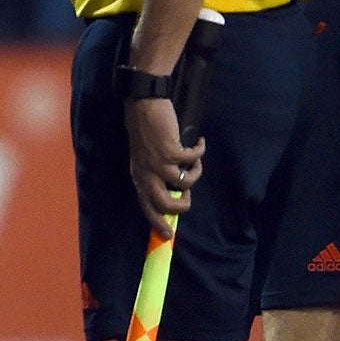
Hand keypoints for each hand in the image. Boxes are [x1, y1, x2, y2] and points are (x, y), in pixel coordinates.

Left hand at [125, 96, 205, 236]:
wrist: (143, 106)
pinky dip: (200, 152)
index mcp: (139, 176)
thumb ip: (154, 174)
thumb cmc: (146, 131)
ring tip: (195, 159)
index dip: (157, 222)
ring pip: (184, 184)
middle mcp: (146, 173)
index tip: (168, 234)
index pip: (145, 206)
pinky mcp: (170, 151)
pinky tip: (200, 143)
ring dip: (195, 173)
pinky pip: (193, 160)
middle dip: (182, 205)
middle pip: (164, 204)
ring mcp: (158, 163)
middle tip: (188, 196)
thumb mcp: (144, 157)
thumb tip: (175, 190)